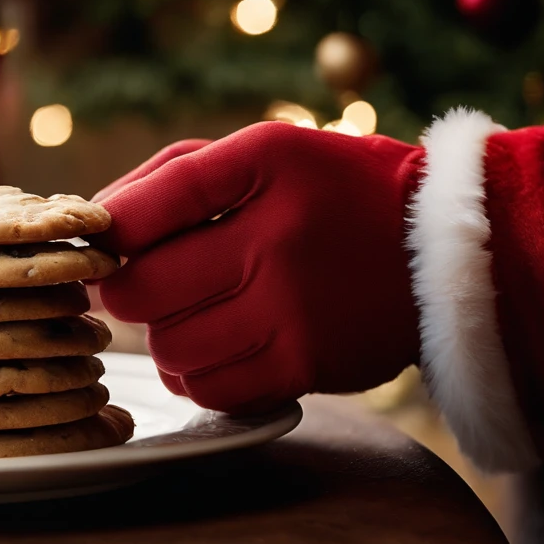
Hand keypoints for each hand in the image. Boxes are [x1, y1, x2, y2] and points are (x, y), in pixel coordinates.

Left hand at [95, 122, 424, 412]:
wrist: (450, 253)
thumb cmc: (331, 194)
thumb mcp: (262, 154)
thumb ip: (170, 177)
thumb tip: (94, 223)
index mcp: (262, 166)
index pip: (139, 210)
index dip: (106, 233)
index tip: (108, 241)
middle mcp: (276, 240)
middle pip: (137, 292)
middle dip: (127, 289)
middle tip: (150, 281)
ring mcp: (292, 311)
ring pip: (166, 349)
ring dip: (166, 335)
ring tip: (201, 310)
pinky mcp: (307, 366)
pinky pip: (207, 389)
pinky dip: (198, 373)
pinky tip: (223, 344)